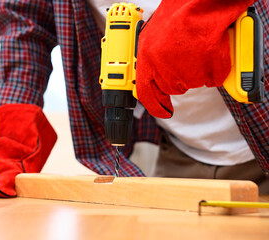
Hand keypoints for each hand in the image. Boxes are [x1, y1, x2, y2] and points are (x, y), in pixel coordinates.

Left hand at [136, 0, 254, 117]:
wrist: (200, 2)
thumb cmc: (177, 15)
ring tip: (196, 48)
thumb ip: (150, 60)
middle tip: (185, 56)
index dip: (155, 107)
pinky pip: (213, 78)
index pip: (146, 95)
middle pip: (173, 88)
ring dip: (197, 70)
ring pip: (193, 83)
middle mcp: (165, 70)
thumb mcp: (151, 37)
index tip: (164, 111)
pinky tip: (209, 50)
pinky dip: (215, 68)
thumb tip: (150, 78)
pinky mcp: (209, 69)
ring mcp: (188, 71)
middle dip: (179, 77)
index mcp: (147, 61)